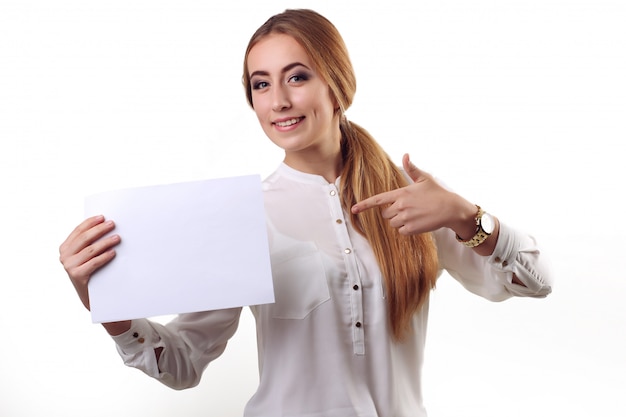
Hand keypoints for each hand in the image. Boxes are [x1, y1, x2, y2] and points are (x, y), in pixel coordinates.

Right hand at [59, 215, 120, 309]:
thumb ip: (88, 243)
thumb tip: (103, 225)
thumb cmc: (91, 272)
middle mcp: (64, 256)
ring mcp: (69, 266)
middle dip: (99, 230)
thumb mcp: (85, 256)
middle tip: (112, 224)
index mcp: (64, 248)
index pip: (78, 231)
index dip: (90, 223)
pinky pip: (94, 262)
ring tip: (117, 238)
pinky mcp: (77, 275)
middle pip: (84, 238)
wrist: (92, 298)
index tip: (103, 217)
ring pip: (90, 250)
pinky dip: (105, 256)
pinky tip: (113, 252)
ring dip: (105, 242)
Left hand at [351, 154, 476, 236]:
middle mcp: (401, 206)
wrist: (451, 209)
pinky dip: (407, 229)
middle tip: (408, 208)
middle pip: (385, 214)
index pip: (378, 200)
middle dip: (392, 212)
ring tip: (414, 215)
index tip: (354, 209)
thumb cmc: (437, 193)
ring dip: (400, 221)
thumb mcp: (424, 178)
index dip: (364, 205)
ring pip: (393, 223)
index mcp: (401, 193)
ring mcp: (406, 218)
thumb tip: (405, 155)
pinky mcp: (411, 229)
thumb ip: (411, 168)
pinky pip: (401, 231)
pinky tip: (417, 222)